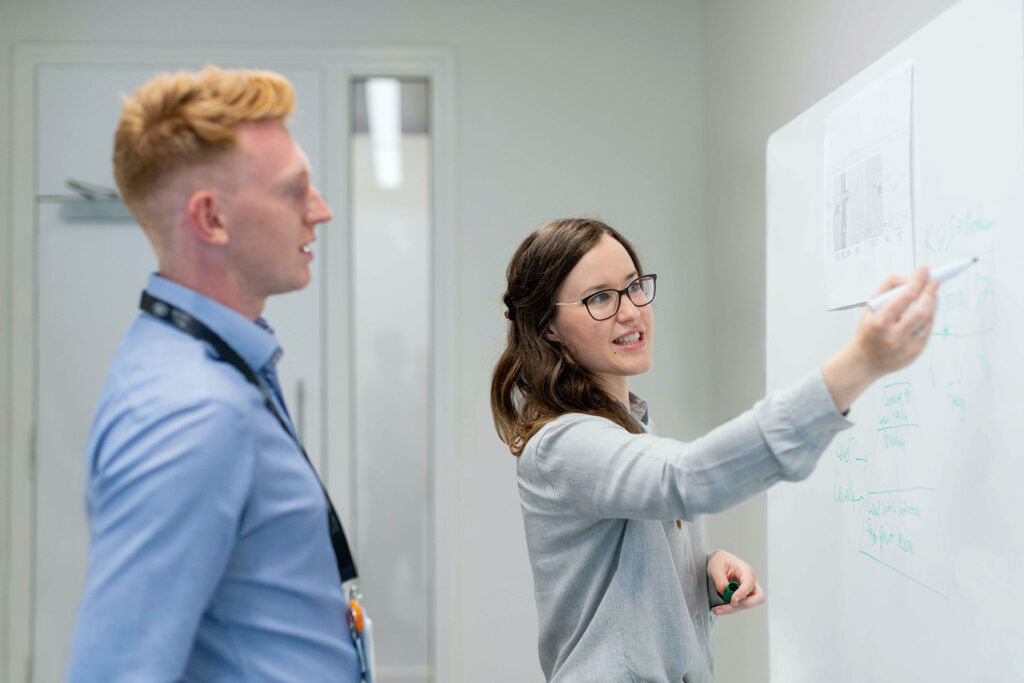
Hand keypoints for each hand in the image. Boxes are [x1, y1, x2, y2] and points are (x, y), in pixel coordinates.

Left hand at [707, 550, 764, 615]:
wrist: (718, 564)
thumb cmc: (720, 562)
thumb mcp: (715, 567)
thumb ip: (720, 579)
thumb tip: (724, 590)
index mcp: (746, 571)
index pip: (749, 584)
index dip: (742, 593)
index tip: (732, 599)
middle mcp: (750, 582)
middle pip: (759, 597)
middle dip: (745, 604)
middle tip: (731, 604)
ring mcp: (748, 591)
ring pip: (747, 605)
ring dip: (733, 609)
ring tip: (717, 609)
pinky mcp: (742, 598)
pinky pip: (739, 606)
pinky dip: (729, 609)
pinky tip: (719, 608)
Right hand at [822, 266, 939, 412]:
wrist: (864, 361)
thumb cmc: (868, 330)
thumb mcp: (870, 307)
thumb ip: (887, 288)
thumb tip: (910, 279)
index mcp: (880, 322)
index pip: (904, 297)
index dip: (917, 281)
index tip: (924, 270)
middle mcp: (894, 336)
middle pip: (922, 310)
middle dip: (930, 292)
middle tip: (934, 281)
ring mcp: (907, 346)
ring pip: (928, 319)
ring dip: (933, 303)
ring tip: (931, 294)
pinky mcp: (916, 352)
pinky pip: (928, 330)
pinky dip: (929, 316)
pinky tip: (926, 310)